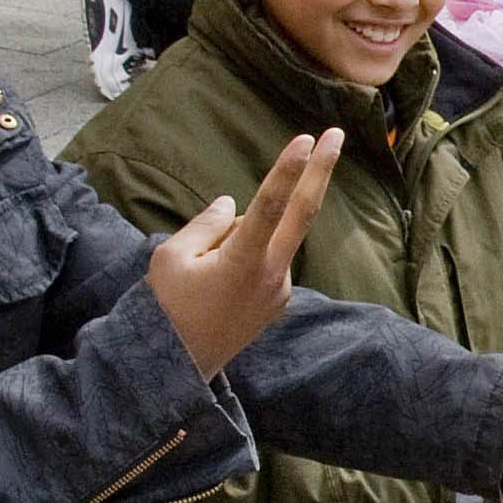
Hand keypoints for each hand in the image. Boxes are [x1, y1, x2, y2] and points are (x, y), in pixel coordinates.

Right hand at [148, 130, 340, 379]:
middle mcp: (271, 274)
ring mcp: (279, 289)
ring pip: (267, 238)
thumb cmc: (166, 308)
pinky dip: (244, 255)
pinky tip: (216, 285)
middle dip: (319, 171)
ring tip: (202, 273)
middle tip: (336, 133)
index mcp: (242, 262)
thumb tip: (233, 204)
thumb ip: (205, 225)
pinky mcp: (278, 300)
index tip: (308, 140)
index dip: (288, 171)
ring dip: (242, 235)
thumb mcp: (171, 257)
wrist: (176, 369)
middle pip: (301, 213)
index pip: (269, 206)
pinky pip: (264, 259)